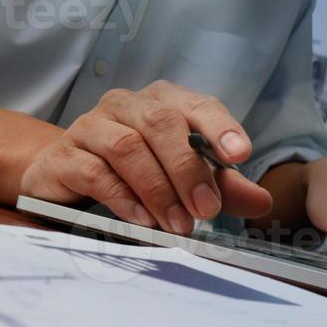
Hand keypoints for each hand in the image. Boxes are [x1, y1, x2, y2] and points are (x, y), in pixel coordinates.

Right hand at [19, 82, 272, 233]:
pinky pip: (94, 172)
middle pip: (162, 124)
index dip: (220, 128)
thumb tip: (262, 201)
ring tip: (178, 224)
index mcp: (163, 102)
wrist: (67, 174)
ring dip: (158, 189)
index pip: (197, 106)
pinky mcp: (65, 156)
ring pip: (127, 146)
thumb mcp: (185, 178)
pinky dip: (123, 198)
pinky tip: (143, 220)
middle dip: (189, 169)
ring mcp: (91, 126)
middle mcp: (127, 105)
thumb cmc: (137, 170)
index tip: (240, 155)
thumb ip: (223, 187)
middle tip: (207, 210)